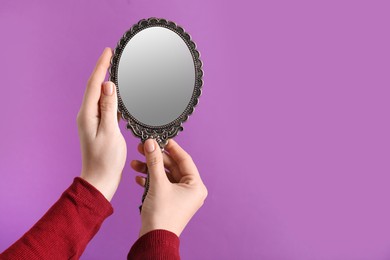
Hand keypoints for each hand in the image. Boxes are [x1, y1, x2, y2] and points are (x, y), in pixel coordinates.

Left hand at [77, 47, 126, 200]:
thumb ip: (109, 108)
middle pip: (95, 88)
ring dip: (109, 84)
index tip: (108, 52)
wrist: (101, 179)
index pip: (93, 85)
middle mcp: (87, 115)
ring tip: (119, 72)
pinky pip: (106, 107)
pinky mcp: (100, 127)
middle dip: (104, 71)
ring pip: (101, 97)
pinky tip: (121, 96)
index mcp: (87, 115)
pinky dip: (113, 99)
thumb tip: (108, 85)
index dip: (101, 67)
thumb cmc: (106, 160)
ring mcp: (93, 121)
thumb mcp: (110, 132)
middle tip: (114, 57)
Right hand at [131, 139, 207, 236]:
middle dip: (156, 158)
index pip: (184, 159)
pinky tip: (138, 177)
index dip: (171, 148)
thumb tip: (151, 143)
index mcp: (196, 186)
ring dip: (150, 169)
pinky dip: (150, 180)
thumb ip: (154, 161)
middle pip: (173, 167)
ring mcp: (180, 196)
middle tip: (143, 147)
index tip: (161, 138)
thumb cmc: (162, 216)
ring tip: (136, 162)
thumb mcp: (158, 184)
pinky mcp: (170, 201)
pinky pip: (161, 185)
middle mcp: (191, 190)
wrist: (154, 239)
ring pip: (165, 175)